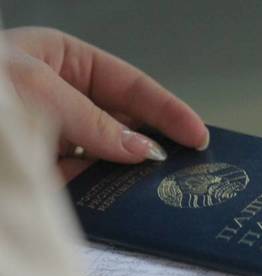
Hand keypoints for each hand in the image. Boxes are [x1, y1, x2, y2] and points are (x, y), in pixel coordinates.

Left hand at [3, 27, 208, 179]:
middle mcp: (63, 99)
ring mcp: (54, 137)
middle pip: (125, 123)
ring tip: (164, 188)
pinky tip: (126, 201)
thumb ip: (92, 120)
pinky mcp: (44, 171)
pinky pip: (86, 181)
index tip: (197, 135)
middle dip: (156, 144)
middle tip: (189, 167)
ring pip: (108, 156)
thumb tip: (139, 150)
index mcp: (65, 63)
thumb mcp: (39, 89)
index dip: (168, 110)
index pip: (131, 87)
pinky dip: (106, 192)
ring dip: (132, 173)